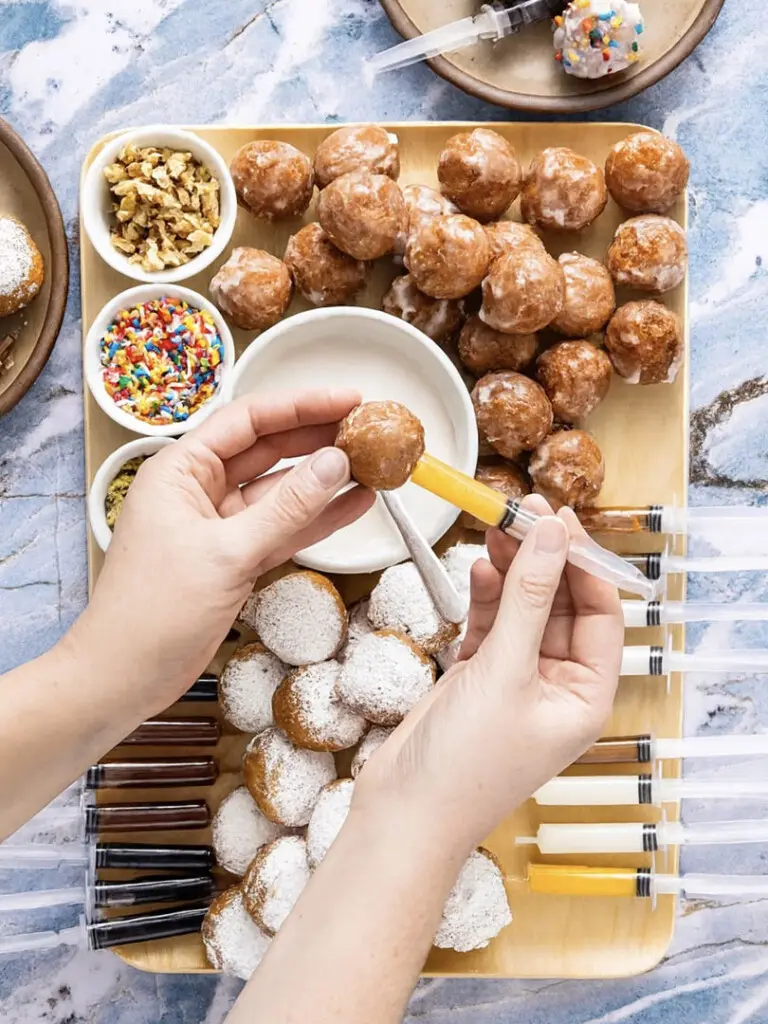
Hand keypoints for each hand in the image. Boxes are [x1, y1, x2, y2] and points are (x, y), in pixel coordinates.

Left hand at [69, 389, 372, 714]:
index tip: (349, 399)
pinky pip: (284, 529)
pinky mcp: (236, 558)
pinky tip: (356, 504)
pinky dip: (318, 519)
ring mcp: (220, 526)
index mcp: (182, 470)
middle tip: (369, 429)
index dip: (301, 405)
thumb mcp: (227, 553)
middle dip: (318, 438)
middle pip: (269, 449)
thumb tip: (335, 464)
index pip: (249, 419)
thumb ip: (287, 508)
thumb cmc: (153, 610)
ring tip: (374, 462)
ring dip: (325, 479)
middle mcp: (200, 489)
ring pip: (281, 491)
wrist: (124, 677)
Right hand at [353, 495, 623, 854]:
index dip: (583, 564)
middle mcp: (556, 685)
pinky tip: (480, 566)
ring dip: (512, 569)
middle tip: (523, 510)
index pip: (601, 614)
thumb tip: (551, 535)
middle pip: (559, 604)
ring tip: (495, 525)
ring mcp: (515, 679)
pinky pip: (492, 623)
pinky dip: (486, 594)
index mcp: (585, 696)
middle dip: (543, 559)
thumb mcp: (503, 672)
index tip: (560, 520)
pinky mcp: (478, 675)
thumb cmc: (465, 765)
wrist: (402, 813)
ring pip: (523, 608)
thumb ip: (528, 598)